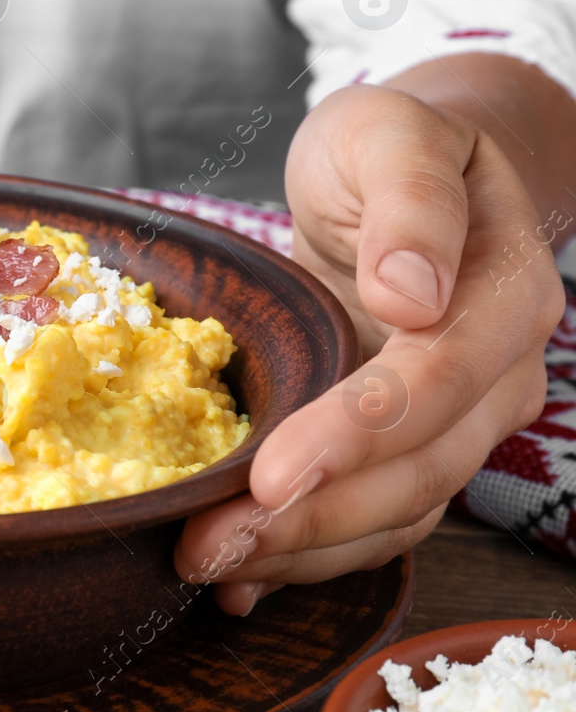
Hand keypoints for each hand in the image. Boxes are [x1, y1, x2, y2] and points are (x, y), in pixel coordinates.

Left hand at [175, 80, 563, 613]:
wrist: (399, 174)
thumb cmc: (387, 144)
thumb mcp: (389, 134)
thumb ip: (409, 202)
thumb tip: (411, 294)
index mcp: (503, 294)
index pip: (438, 381)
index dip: (358, 434)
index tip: (272, 474)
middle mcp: (493, 374)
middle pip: (419, 470)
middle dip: (314, 517)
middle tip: (210, 545)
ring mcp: (453, 419)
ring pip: (395, 510)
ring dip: (302, 549)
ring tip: (206, 565)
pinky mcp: (402, 442)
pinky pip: (370, 513)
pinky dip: (307, 550)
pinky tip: (240, 577)